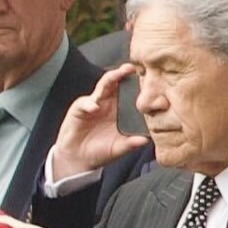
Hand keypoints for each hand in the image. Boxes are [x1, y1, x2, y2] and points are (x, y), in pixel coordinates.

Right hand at [44, 63, 146, 190]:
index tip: (148, 80)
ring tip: (117, 75)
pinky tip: (95, 107)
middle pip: (116, 83)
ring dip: (109, 79)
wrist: (79, 159)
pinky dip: (90, 104)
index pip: (129, 93)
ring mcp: (94, 103)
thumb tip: (145, 140)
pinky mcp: (80, 108)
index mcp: (119, 109)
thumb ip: (131, 143)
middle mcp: (108, 102)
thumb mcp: (118, 148)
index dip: (137, 85)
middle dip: (123, 74)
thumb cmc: (100, 151)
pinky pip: (85, 103)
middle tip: (132, 68)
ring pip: (102, 86)